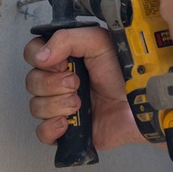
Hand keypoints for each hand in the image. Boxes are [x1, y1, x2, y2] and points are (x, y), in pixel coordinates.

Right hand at [23, 27, 145, 150]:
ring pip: (35, 106)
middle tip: (76, 83)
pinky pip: (42, 132)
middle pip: (31, 81)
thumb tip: (41, 54)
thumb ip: (67, 39)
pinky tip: (68, 122)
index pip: (33, 53)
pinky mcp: (67, 129)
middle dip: (52, 84)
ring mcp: (62, 105)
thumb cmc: (126, 73)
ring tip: (79, 103)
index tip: (60, 63)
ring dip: (57, 105)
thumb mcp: (99, 42)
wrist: (140, 106)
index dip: (40, 58)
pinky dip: (51, 128)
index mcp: (66, 57)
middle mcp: (60, 80)